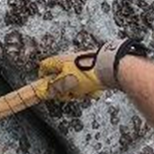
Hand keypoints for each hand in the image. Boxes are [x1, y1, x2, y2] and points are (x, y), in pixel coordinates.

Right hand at [34, 39, 148, 101]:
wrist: (110, 67)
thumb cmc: (87, 72)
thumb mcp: (66, 83)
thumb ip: (54, 87)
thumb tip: (43, 91)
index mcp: (60, 60)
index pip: (45, 67)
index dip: (44, 78)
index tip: (47, 89)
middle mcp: (70, 61)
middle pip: (60, 78)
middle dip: (65, 89)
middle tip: (70, 93)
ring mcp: (82, 65)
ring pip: (74, 83)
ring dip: (79, 91)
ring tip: (85, 91)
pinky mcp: (93, 69)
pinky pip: (86, 83)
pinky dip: (89, 89)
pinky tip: (94, 90)